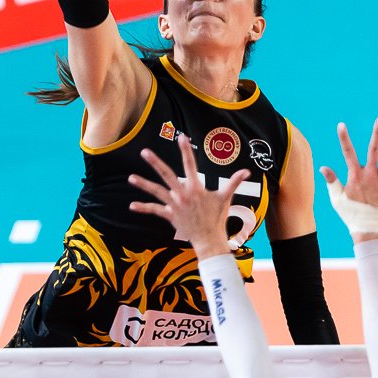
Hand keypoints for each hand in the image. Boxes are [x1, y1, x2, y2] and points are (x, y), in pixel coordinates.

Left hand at [128, 136, 245, 257]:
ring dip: (143, 184)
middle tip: (144, 152)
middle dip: (155, 162)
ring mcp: (174, 205)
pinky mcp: (170, 215)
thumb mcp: (226, 198)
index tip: (181, 137)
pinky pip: (154, 210)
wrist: (209, 239)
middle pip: (166, 175)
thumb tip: (247, 170)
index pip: (190, 164)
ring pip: (156, 191)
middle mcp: (182, 194)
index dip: (186, 150)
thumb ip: (234, 182)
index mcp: (195, 187)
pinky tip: (132, 205)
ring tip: (131, 177)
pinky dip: (143, 208)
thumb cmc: (218, 218)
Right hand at [320, 119, 377, 238]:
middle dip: (377, 134)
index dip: (344, 138)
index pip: (348, 153)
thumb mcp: (337, 198)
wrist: (368, 230)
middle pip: (373, 151)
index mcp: (355, 176)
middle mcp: (370, 176)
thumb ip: (332, 181)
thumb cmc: (350, 214)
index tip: (341, 124)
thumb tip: (323, 167)